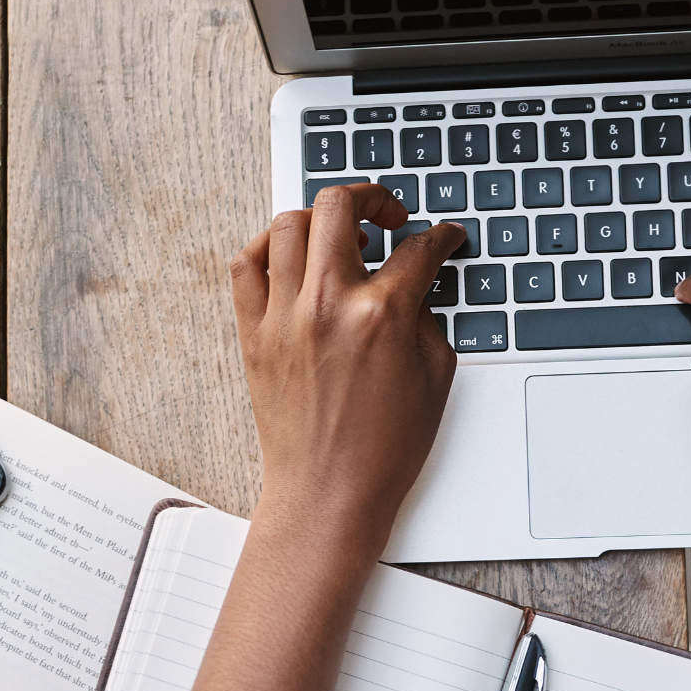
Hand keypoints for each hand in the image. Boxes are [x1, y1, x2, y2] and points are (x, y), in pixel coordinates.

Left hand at [231, 184, 464, 555]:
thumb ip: (427, 316)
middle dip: (374, 198)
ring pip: (289, 223)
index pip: (419, 248)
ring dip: (321, 218)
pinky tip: (291, 255)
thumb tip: (417, 282)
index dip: (441, 237)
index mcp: (382, 315)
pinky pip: (247, 264)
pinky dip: (267, 246)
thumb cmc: (383, 448)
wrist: (329, 493)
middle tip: (388, 216)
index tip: (443, 239)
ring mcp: (285, 316)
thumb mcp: (435, 376)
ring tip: (340, 237)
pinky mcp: (254, 333)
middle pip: (341, 206)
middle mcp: (329, 304)